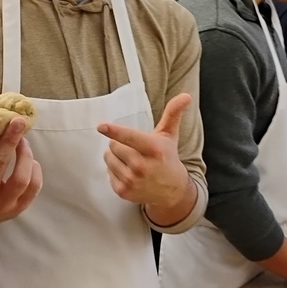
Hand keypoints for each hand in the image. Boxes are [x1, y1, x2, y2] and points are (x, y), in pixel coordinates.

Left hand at [98, 93, 192, 213]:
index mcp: (153, 149)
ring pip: (108, 158)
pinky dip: (115, 170)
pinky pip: (108, 172)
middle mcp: (142, 166)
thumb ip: (173, 113)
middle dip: (119, 144)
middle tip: (132, 149)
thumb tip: (185, 95)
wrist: (172, 191)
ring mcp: (132, 180)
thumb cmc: (167, 158)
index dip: (114, 131)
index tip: (101, 126)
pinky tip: (128, 172)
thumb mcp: (170, 135)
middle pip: (113, 146)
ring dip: (114, 156)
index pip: (130, 137)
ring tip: (130, 160)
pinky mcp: (124, 191)